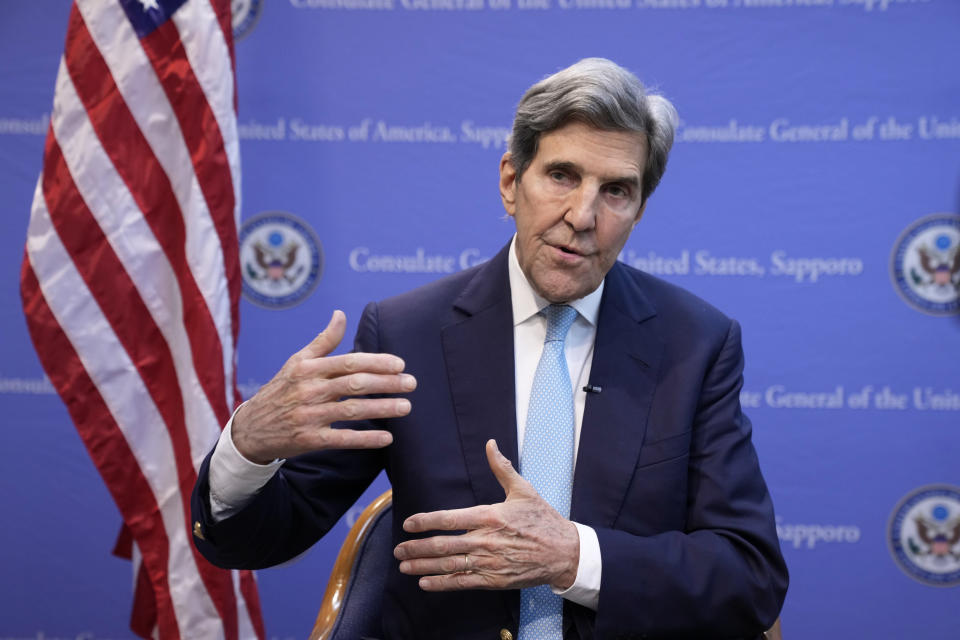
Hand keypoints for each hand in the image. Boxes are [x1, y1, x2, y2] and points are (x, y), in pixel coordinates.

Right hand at [231, 310, 415, 463]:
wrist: (251, 429)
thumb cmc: (281, 390)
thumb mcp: (297, 362)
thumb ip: (323, 341)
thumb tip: (341, 314)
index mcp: (308, 369)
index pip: (348, 362)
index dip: (376, 362)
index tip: (400, 364)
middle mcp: (309, 391)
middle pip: (354, 385)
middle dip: (386, 383)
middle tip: (411, 383)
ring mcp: (309, 416)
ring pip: (352, 411)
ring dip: (382, 409)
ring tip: (406, 407)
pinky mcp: (309, 440)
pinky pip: (342, 439)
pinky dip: (365, 439)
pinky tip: (387, 438)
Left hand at [394, 439, 578, 591]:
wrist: (565, 552)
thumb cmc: (543, 519)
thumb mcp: (523, 490)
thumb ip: (502, 468)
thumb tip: (490, 444)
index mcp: (490, 516)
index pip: (450, 518)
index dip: (426, 521)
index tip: (408, 523)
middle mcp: (486, 540)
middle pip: (444, 545)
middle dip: (417, 548)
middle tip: (398, 549)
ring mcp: (490, 562)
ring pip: (450, 565)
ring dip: (423, 566)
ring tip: (404, 566)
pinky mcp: (495, 579)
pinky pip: (463, 582)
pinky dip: (443, 583)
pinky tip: (425, 583)